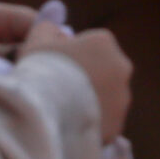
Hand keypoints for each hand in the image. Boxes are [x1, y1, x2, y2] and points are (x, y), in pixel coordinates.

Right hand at [19, 20, 132, 142]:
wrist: (43, 114)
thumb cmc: (40, 72)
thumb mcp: (37, 40)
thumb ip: (48, 30)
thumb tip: (56, 33)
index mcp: (104, 42)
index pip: (90, 45)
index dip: (71, 57)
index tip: (55, 69)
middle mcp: (121, 67)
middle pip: (102, 71)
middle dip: (86, 80)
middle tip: (59, 92)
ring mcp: (122, 99)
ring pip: (106, 99)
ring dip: (90, 103)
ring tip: (63, 114)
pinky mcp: (117, 126)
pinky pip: (103, 123)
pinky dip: (91, 125)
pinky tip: (70, 129)